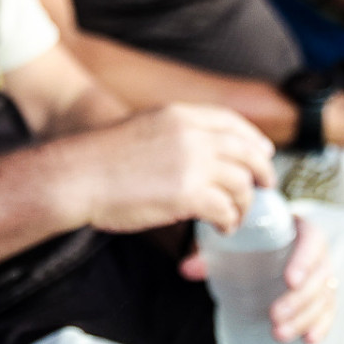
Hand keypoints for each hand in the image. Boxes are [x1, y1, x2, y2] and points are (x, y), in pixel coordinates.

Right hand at [72, 104, 275, 235]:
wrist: (78, 176)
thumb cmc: (101, 159)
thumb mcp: (144, 127)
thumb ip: (175, 134)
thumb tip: (200, 153)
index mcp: (180, 115)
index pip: (231, 122)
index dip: (252, 139)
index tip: (262, 152)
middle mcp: (193, 135)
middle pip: (246, 152)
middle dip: (262, 171)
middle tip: (265, 187)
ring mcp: (193, 164)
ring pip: (241, 184)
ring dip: (244, 204)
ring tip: (236, 217)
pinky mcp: (189, 195)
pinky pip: (226, 210)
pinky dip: (230, 221)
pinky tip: (222, 228)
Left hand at [179, 216, 335, 343]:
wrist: (263, 244)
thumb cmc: (248, 240)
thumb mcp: (232, 242)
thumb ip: (210, 254)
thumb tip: (186, 269)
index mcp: (300, 229)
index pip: (313, 240)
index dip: (304, 260)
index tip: (289, 280)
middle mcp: (317, 252)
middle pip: (320, 275)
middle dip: (298, 300)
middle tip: (273, 316)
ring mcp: (323, 276)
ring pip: (324, 297)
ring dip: (304, 318)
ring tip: (277, 333)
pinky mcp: (323, 297)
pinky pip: (329, 312)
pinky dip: (321, 326)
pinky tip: (308, 341)